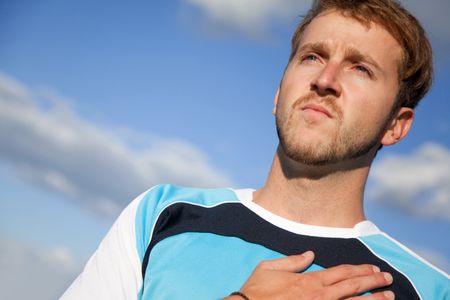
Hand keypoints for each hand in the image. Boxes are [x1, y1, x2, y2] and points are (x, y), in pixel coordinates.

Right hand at [227, 251, 393, 299]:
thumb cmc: (255, 291)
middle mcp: (319, 296)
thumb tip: (310, 253)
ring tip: (389, 297)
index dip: (360, 269)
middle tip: (389, 279)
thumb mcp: (269, 267)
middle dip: (373, 282)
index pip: (341, 272)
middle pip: (352, 287)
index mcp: (309, 280)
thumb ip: (292, 261)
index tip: (374, 268)